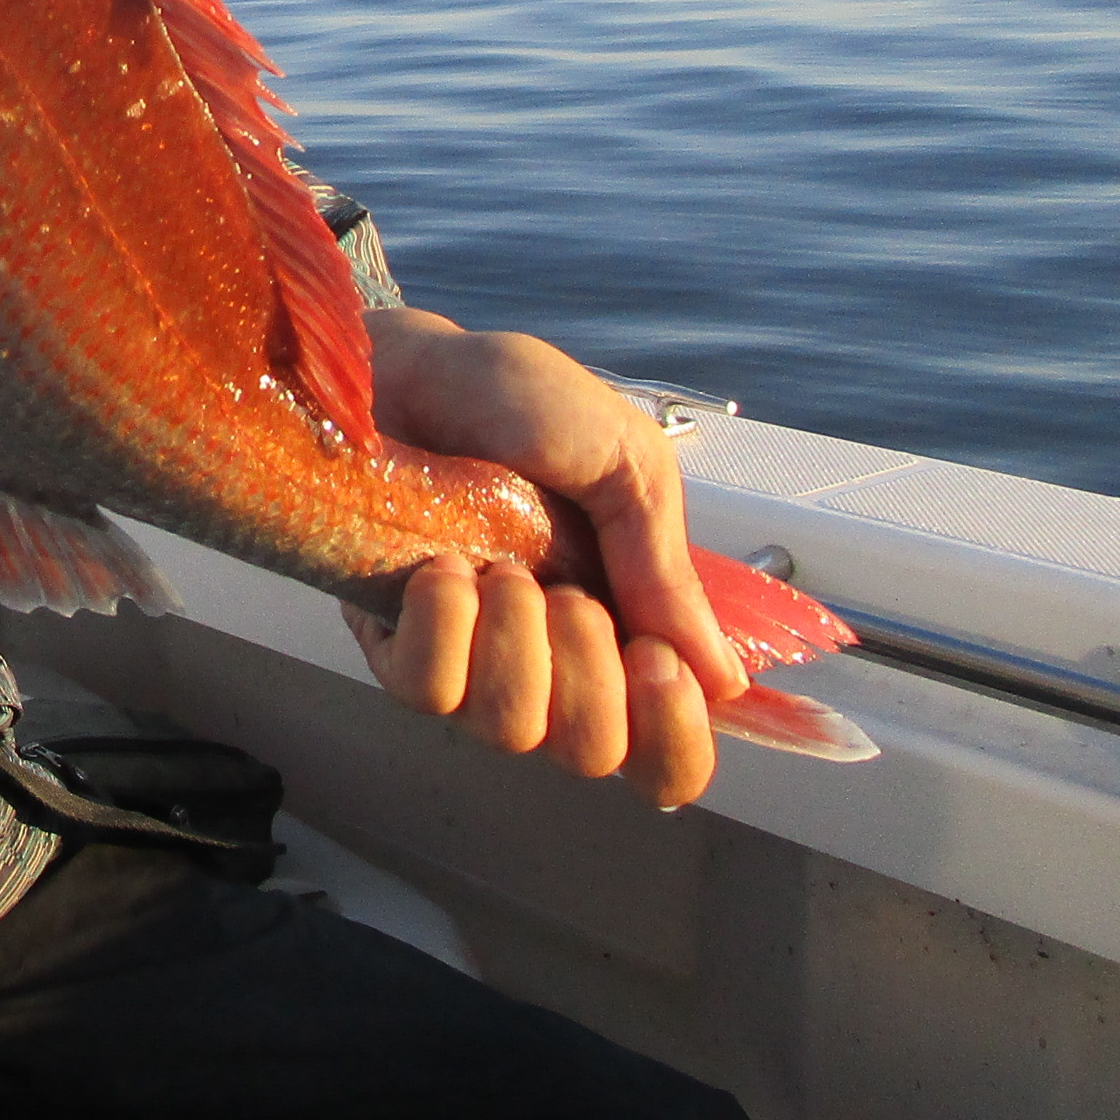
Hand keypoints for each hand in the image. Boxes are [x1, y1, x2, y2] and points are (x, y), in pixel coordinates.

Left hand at [339, 308, 744, 807]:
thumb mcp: (622, 462)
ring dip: (517, 643)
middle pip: (592, 753)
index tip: (657, 662)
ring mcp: (470, 663)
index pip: (668, 756)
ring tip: (505, 566)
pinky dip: (446, 630)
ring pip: (511, 729)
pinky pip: (426, 691)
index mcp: (624, 630)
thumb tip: (724, 682)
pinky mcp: (395, 644)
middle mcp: (551, 665)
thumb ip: (667, 569)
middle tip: (568, 591)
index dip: (673, 736)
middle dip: (591, 671)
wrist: (411, 364)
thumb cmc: (517, 403)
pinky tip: (446, 569)